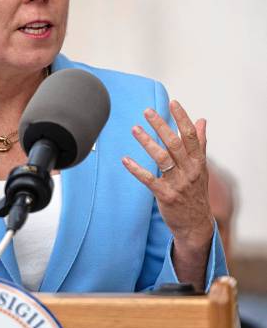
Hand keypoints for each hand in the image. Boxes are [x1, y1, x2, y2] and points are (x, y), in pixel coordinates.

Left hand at [122, 100, 213, 250]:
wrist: (196, 225)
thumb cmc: (196, 191)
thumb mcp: (201, 167)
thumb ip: (200, 143)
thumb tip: (202, 120)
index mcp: (197, 161)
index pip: (191, 136)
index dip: (182, 118)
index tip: (173, 102)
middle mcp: (189, 170)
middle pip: (174, 143)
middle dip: (161, 125)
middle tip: (147, 111)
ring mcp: (178, 184)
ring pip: (161, 158)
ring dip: (147, 142)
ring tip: (134, 129)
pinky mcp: (165, 196)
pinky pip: (149, 180)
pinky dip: (136, 169)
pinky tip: (125, 159)